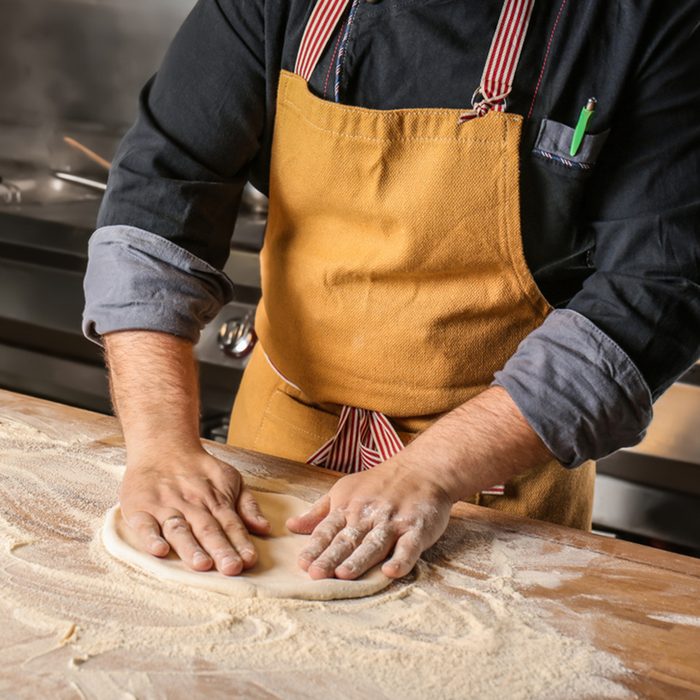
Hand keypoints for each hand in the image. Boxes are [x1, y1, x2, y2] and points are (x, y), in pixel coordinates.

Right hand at [119, 447, 269, 575]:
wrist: (163, 445)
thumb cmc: (199, 470)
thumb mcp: (230, 479)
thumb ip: (247, 505)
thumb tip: (265, 528)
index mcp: (215, 500)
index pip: (231, 524)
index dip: (240, 543)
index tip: (250, 561)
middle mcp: (192, 505)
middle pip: (208, 529)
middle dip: (221, 550)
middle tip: (232, 568)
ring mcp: (165, 507)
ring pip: (179, 529)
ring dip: (191, 548)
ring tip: (202, 564)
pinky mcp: (140, 508)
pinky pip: (144, 525)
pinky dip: (150, 538)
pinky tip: (159, 551)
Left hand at [286, 462, 452, 579]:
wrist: (422, 468)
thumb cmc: (381, 482)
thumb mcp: (345, 490)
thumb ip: (320, 511)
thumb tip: (291, 526)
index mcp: (348, 506)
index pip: (328, 529)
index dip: (315, 547)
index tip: (301, 564)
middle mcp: (368, 515)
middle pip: (348, 539)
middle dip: (331, 557)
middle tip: (316, 575)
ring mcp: (393, 521)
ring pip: (374, 543)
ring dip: (359, 559)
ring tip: (344, 575)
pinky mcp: (417, 527)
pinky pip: (409, 546)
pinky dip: (401, 559)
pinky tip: (391, 571)